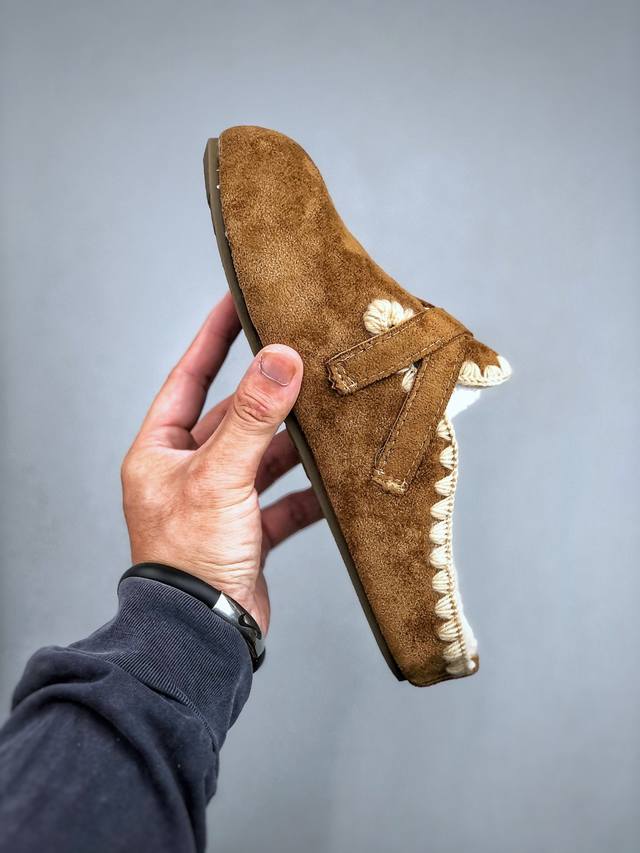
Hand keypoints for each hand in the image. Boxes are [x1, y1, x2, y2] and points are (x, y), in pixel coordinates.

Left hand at [121, 294, 321, 633]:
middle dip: (272, 394)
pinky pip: (284, 501)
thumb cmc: (188, 559)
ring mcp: (220, 502)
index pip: (189, 376)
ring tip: (333, 420)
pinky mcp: (248, 532)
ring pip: (265, 458)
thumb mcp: (219, 477)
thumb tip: (280, 358)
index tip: (238, 300)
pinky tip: (338, 484)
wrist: (201, 637)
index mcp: (162, 450)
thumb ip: (254, 418)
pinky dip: (309, 494)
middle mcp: (188, 471)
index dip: (214, 337)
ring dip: (296, 445)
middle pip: (236, 417)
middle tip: (309, 360)